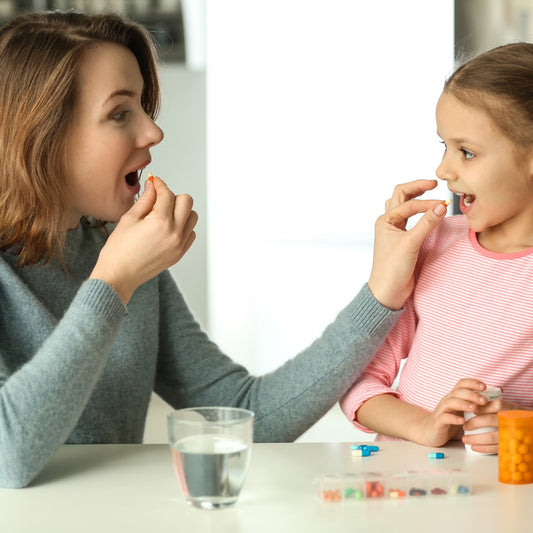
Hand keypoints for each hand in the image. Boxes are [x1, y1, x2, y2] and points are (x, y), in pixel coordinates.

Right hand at [90, 175, 197, 303]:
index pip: (167, 194)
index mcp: (160, 223)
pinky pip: (191, 233)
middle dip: (173, 196)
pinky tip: (167, 228)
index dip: (159, 184)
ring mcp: (179, 244)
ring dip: (181, 211)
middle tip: (159, 200)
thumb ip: (145, 200)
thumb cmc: (119, 251)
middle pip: (187, 201)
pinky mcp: (180, 253)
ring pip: (192, 217)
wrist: (119, 276)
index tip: (154, 183)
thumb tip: (153, 186)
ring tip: (163, 215)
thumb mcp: (129, 219)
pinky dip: (183, 227)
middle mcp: (174, 233)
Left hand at [368, 179, 447, 309]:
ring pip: (403, 205)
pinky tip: (427, 211)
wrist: (388, 290)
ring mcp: (395, 230)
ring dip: (414, 197)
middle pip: (401, 196)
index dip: (426, 203)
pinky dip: (418, 211)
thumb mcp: (410, 243)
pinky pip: (409, 218)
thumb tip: (441, 205)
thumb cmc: (391, 269)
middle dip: (416, 188)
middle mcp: (388, 223)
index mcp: (385, 221)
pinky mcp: (402, 239)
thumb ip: (426, 223)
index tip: (444, 205)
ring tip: (429, 191)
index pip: (408, 203)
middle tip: (433, 183)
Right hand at [416, 378, 489, 446]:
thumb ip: (478, 402)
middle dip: (472, 394)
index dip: (472, 383)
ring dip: (463, 404)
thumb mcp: (464, 410)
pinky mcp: (438, 422)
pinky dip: (453, 418)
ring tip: (474, 408)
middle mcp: (447, 400)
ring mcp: (442, 410)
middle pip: (457, 392)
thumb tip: (499, 392)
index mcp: (454, 396)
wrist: (431, 431)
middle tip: (484, 400)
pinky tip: (462, 421)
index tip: (484, 386)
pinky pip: (444, 417)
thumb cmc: (452, 420)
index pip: (462, 384)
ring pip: (450, 402)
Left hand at [462, 395, 522, 454]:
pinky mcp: (512, 446)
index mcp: (511, 409)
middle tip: (464, 426)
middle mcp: (511, 421)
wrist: (531, 429)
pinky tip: (474, 447)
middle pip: (490, 420)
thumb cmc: (516, 417)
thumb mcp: (508, 407)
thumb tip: (475, 407)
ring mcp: (512, 435)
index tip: (473, 411)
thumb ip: (494, 406)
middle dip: (474, 423)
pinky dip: (484, 448)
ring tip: (465, 439)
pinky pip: (496, 448)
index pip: (496, 405)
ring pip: (492, 436)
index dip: (482, 408)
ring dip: (476, 438)